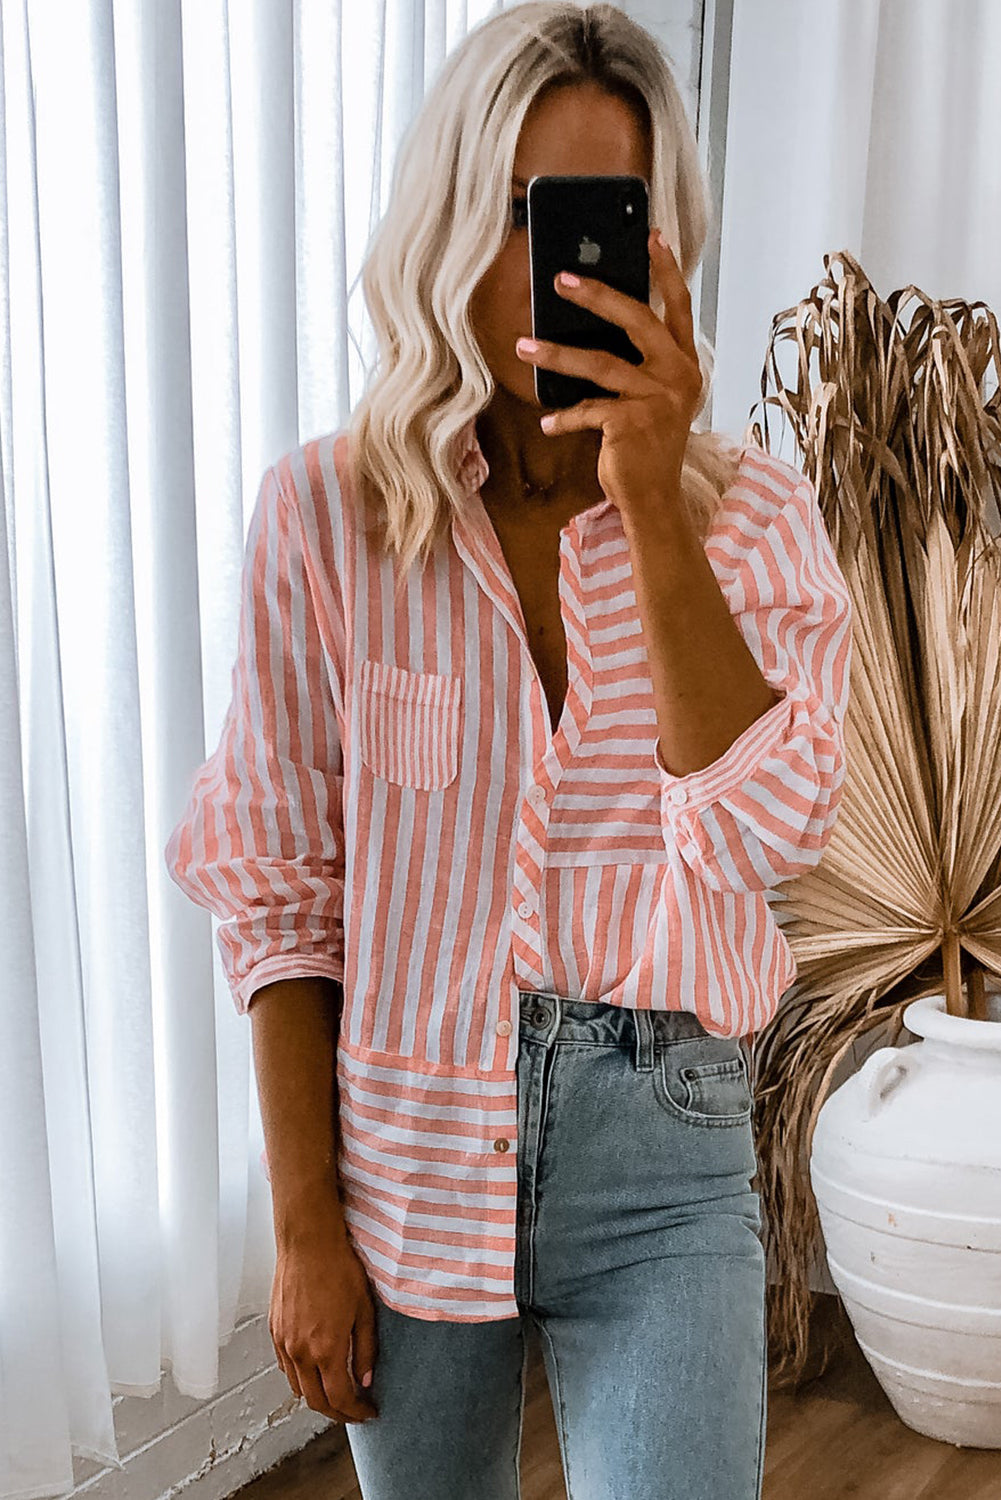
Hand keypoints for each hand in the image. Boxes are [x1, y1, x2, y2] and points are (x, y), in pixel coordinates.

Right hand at [269, 1205, 379, 1424]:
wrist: (308, 1242)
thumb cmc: (338, 1268)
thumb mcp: (364, 1309)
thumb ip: (365, 1349)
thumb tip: (366, 1379)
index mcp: (325, 1349)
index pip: (339, 1398)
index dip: (356, 1412)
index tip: (369, 1412)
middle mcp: (300, 1351)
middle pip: (315, 1402)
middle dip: (337, 1413)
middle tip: (354, 1411)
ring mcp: (283, 1342)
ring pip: (297, 1387)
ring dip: (317, 1396)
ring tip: (336, 1392)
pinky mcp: (274, 1331)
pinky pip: (285, 1367)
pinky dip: (300, 1377)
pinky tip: (315, 1369)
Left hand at [514, 227, 702, 522]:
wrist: (655, 498)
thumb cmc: (647, 446)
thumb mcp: (653, 400)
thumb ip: (639, 365)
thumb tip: (597, 327)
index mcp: (686, 364)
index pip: (678, 308)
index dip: (666, 271)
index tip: (651, 236)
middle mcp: (678, 376)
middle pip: (637, 320)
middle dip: (596, 295)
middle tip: (560, 279)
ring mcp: (657, 400)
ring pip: (600, 364)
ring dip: (556, 355)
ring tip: (523, 346)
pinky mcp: (633, 425)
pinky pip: (588, 409)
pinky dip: (564, 417)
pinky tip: (548, 422)